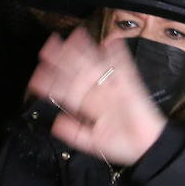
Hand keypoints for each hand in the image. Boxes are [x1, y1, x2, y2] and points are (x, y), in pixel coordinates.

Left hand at [26, 29, 167, 165]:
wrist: (147, 149)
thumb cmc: (122, 145)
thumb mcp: (92, 143)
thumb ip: (73, 133)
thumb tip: (55, 124)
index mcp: (89, 106)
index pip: (67, 90)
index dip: (52, 81)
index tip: (37, 74)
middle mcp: (99, 93)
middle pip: (79, 72)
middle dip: (64, 58)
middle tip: (50, 44)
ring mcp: (114, 89)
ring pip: (97, 65)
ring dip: (87, 50)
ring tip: (75, 36)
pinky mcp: (130, 87)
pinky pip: (125, 68)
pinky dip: (119, 55)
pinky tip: (111, 42)